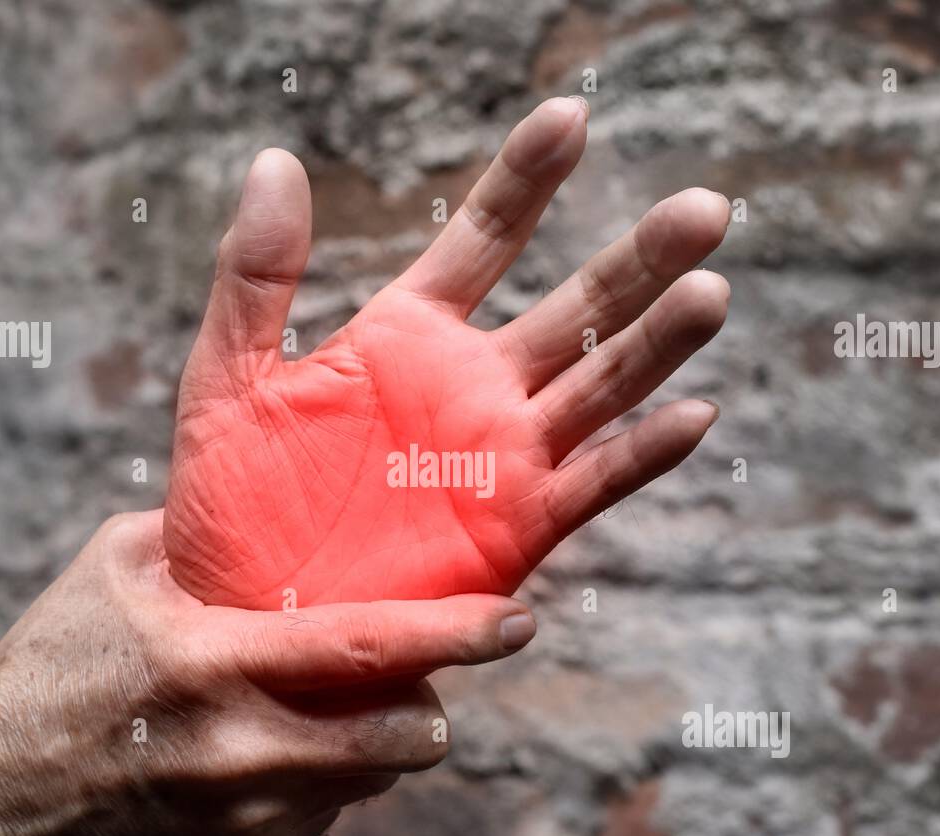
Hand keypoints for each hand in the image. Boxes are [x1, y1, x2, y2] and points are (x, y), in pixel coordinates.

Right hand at [0, 510, 535, 835]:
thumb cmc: (50, 664)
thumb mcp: (115, 569)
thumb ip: (207, 533)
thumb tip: (287, 493)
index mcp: (211, 662)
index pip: (367, 648)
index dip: (458, 635)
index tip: (522, 618)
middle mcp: (239, 749)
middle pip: (403, 740)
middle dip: (432, 706)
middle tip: (414, 676)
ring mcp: (243, 815)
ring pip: (374, 781)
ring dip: (378, 742)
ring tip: (326, 705)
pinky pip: (329, 815)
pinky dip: (326, 779)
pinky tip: (272, 748)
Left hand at [164, 96, 730, 607]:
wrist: (246, 617)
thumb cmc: (229, 503)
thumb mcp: (228, 378)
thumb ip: (255, 276)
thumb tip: (275, 160)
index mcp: (408, 336)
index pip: (485, 237)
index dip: (529, 176)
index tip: (573, 115)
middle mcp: (472, 387)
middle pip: (575, 308)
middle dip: (638, 259)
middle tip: (705, 210)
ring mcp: (502, 457)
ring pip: (600, 387)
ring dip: (658, 343)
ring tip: (710, 291)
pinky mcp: (517, 529)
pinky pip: (593, 484)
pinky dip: (643, 455)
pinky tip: (693, 416)